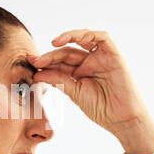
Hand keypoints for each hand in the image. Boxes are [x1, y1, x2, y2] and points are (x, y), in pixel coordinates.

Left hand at [27, 29, 153, 153]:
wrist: (122, 119)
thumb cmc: (101, 108)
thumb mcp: (74, 92)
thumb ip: (58, 80)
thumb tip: (37, 73)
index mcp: (79, 72)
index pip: (60, 61)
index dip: (46, 61)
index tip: (31, 64)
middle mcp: (90, 62)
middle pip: (67, 51)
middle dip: (51, 54)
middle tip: (36, 60)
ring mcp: (101, 58)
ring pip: (83, 39)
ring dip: (68, 37)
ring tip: (53, 43)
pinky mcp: (114, 55)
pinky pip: (103, 38)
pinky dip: (88, 35)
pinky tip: (73, 39)